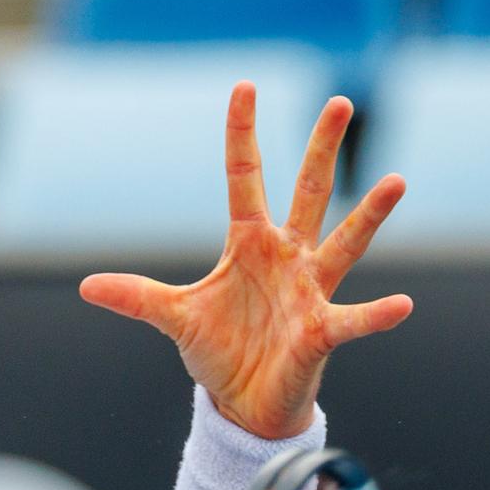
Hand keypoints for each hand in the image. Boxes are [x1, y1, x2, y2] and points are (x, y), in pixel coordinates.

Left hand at [78, 82, 413, 438]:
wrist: (246, 403)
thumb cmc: (221, 352)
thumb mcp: (175, 318)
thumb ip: (138, 298)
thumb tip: (87, 286)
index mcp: (250, 243)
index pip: (245, 176)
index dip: (242, 133)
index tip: (245, 86)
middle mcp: (287, 257)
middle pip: (308, 192)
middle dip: (321, 148)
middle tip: (339, 101)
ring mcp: (309, 291)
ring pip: (344, 244)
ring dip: (370, 215)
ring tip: (397, 181)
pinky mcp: (321, 332)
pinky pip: (353, 320)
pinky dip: (377, 315)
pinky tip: (402, 305)